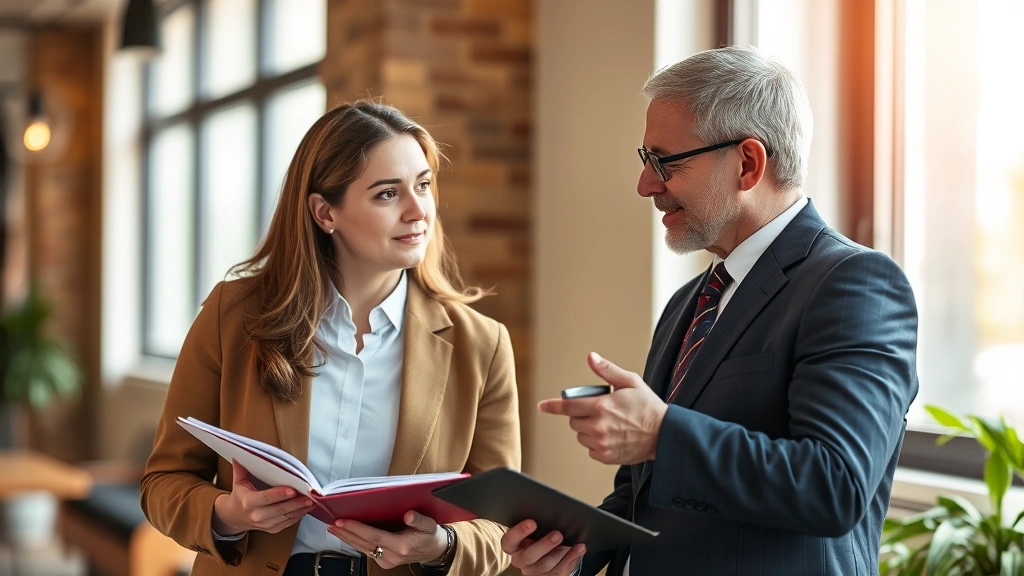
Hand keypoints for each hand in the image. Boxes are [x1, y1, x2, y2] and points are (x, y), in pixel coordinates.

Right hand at [212, 460, 315, 535]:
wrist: (235, 517)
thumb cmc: (240, 496)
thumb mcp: (239, 482)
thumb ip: (241, 468)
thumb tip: (240, 452)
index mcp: (248, 501)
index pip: (266, 498)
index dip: (280, 494)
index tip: (292, 490)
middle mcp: (256, 515)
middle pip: (280, 509)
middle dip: (296, 503)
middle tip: (309, 496)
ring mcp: (265, 524)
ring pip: (286, 517)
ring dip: (300, 509)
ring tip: (311, 501)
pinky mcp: (272, 529)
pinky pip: (288, 523)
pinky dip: (299, 515)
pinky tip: (306, 508)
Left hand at [328, 511, 447, 568]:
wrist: (435, 551)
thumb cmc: (431, 536)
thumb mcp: (430, 525)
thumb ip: (419, 520)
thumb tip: (409, 515)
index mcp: (402, 546)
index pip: (374, 536)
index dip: (356, 528)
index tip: (343, 521)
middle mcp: (392, 556)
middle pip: (364, 544)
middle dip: (346, 533)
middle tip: (332, 523)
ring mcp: (388, 561)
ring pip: (363, 549)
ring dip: (348, 538)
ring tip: (335, 528)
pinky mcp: (385, 562)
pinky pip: (367, 551)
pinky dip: (355, 543)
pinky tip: (348, 535)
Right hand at [501, 519, 584, 575]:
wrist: (546, 552)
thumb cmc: (538, 535)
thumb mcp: (534, 529)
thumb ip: (537, 524)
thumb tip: (551, 513)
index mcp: (513, 545)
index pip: (509, 541)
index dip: (519, 532)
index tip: (532, 523)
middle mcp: (521, 559)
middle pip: (529, 556)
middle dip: (545, 545)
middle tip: (557, 535)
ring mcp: (533, 571)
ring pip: (545, 566)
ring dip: (561, 554)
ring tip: (573, 544)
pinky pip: (559, 571)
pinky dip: (572, 558)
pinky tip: (579, 549)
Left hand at [538, 352, 667, 464]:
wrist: (664, 434)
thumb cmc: (648, 406)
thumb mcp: (630, 382)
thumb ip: (607, 370)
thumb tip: (591, 357)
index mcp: (601, 407)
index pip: (568, 407)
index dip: (552, 406)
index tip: (542, 406)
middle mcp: (598, 427)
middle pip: (573, 422)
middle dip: (581, 415)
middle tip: (600, 410)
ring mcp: (602, 444)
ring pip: (581, 436)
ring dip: (588, 430)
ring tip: (609, 424)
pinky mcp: (606, 456)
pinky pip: (590, 450)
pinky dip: (596, 444)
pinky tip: (612, 436)